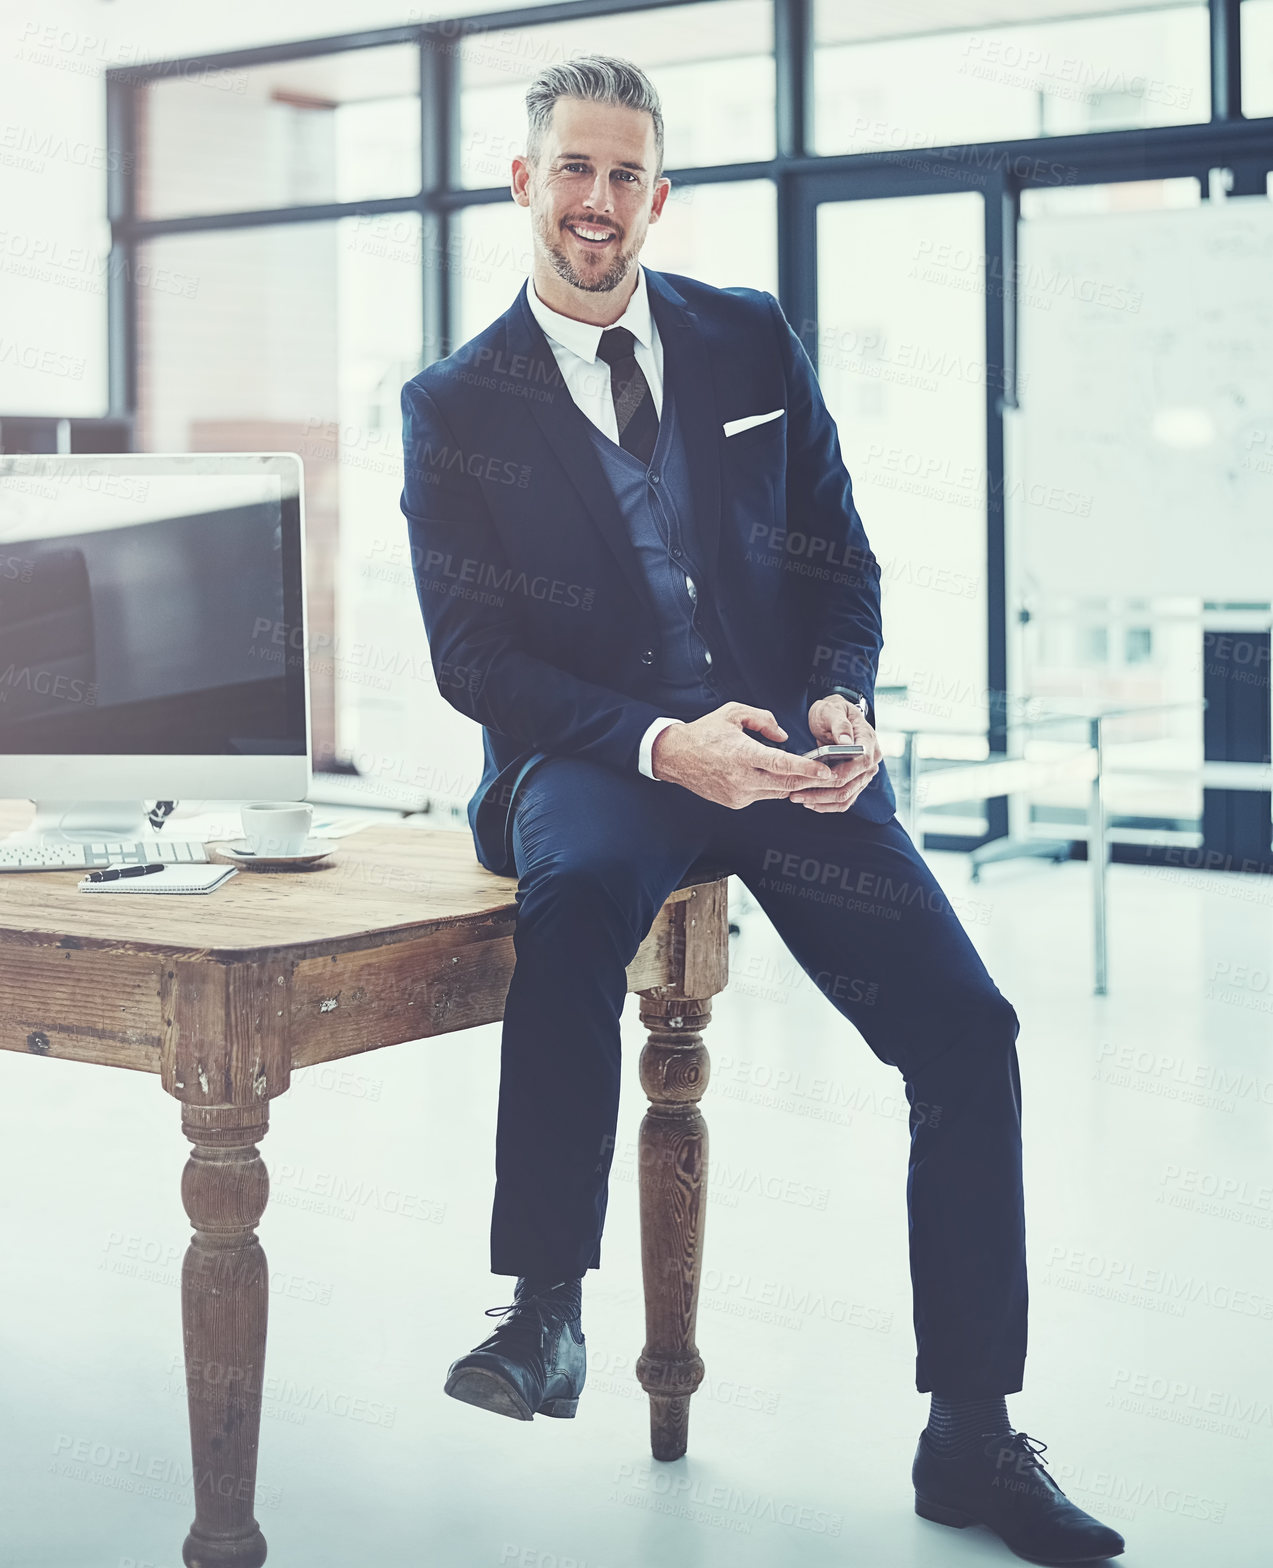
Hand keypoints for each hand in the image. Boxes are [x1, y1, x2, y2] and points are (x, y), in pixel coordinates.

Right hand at [651, 702, 835, 807]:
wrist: (676, 756)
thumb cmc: (705, 733)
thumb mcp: (733, 713)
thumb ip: (763, 720)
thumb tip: (783, 738)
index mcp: (742, 754)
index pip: (782, 765)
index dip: (807, 769)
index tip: (825, 771)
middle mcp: (742, 778)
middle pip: (786, 784)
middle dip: (809, 780)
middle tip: (826, 774)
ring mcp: (739, 794)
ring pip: (777, 792)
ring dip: (792, 783)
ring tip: (804, 773)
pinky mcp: (736, 802)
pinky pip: (763, 795)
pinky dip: (773, 786)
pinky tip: (774, 776)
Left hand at [788, 696, 880, 811]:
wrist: (834, 716)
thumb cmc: (833, 711)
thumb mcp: (832, 711)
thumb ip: (840, 725)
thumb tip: (846, 742)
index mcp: (869, 742)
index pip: (858, 765)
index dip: (838, 774)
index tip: (815, 778)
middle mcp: (870, 762)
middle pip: (849, 786)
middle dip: (822, 792)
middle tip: (796, 793)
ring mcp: (863, 775)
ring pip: (845, 798)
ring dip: (821, 802)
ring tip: (798, 799)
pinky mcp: (854, 783)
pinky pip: (843, 801)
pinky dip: (826, 805)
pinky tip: (809, 803)